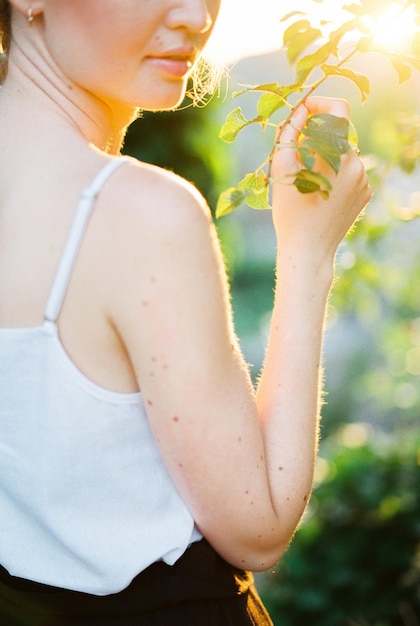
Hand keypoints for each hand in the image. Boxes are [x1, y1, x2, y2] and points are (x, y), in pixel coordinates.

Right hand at [271, 96, 371, 265]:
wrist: (308, 251)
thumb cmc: (290, 213)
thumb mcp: (282, 169)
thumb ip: (289, 133)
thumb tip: (299, 112)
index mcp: (337, 154)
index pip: (338, 109)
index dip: (319, 103)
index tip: (303, 111)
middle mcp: (357, 163)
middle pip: (338, 133)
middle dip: (317, 134)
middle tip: (295, 148)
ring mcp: (364, 180)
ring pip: (343, 153)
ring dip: (325, 155)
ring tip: (305, 178)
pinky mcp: (365, 193)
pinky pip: (350, 172)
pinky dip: (335, 173)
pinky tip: (319, 192)